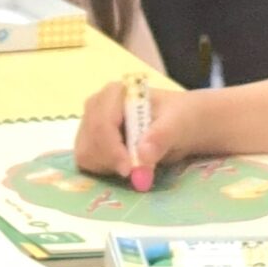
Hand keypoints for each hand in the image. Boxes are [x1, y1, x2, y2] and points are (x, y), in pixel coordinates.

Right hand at [74, 79, 203, 186]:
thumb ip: (161, 137)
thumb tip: (142, 155)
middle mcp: (97, 106)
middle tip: (135, 173)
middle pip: (89, 139)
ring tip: (133, 167)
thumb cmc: (179, 117)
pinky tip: (124, 167)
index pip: (102, 123)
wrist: (182, 124)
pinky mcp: (93, 142)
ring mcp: (92, 124)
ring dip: (106, 167)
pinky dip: (103, 170)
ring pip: (85, 153)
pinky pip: (87, 161)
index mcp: (115, 93)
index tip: (129, 169)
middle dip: (109, 161)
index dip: (112, 148)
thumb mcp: (177, 124)